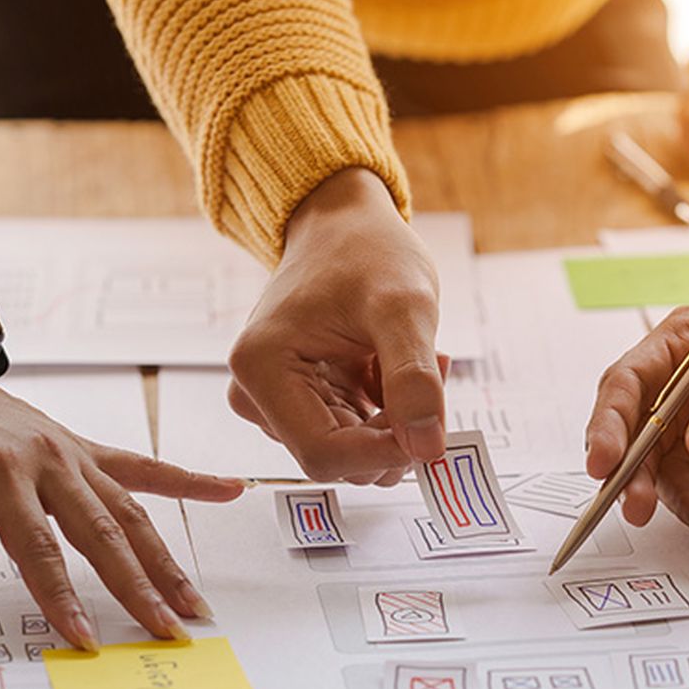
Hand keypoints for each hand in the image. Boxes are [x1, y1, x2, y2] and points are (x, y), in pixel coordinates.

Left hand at [0, 318, 243, 646]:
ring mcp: (74, 455)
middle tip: (168, 631)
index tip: (85, 638)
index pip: (39, 549)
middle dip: (139, 588)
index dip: (63, 597)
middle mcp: (49, 460)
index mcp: (2, 471)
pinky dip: (188, 481)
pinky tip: (230, 490)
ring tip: (193, 603)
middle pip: (103, 534)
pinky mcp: (86, 451)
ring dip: (165, 560)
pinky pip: (144, 468)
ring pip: (131, 512)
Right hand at [227, 167, 446, 481]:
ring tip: (416, 361)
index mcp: (261, 369)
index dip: (384, 455)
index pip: (323, 456)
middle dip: (394, 433)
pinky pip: (353, 436)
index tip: (431, 429)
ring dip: (395, 421)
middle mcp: (255, 394)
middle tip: (432, 374)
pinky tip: (396, 368)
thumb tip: (428, 450)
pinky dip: (388, 414)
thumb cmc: (367, 253)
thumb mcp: (404, 308)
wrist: (345, 227)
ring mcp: (275, 403)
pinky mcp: (300, 404)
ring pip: (350, 454)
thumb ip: (414, 379)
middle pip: (337, 461)